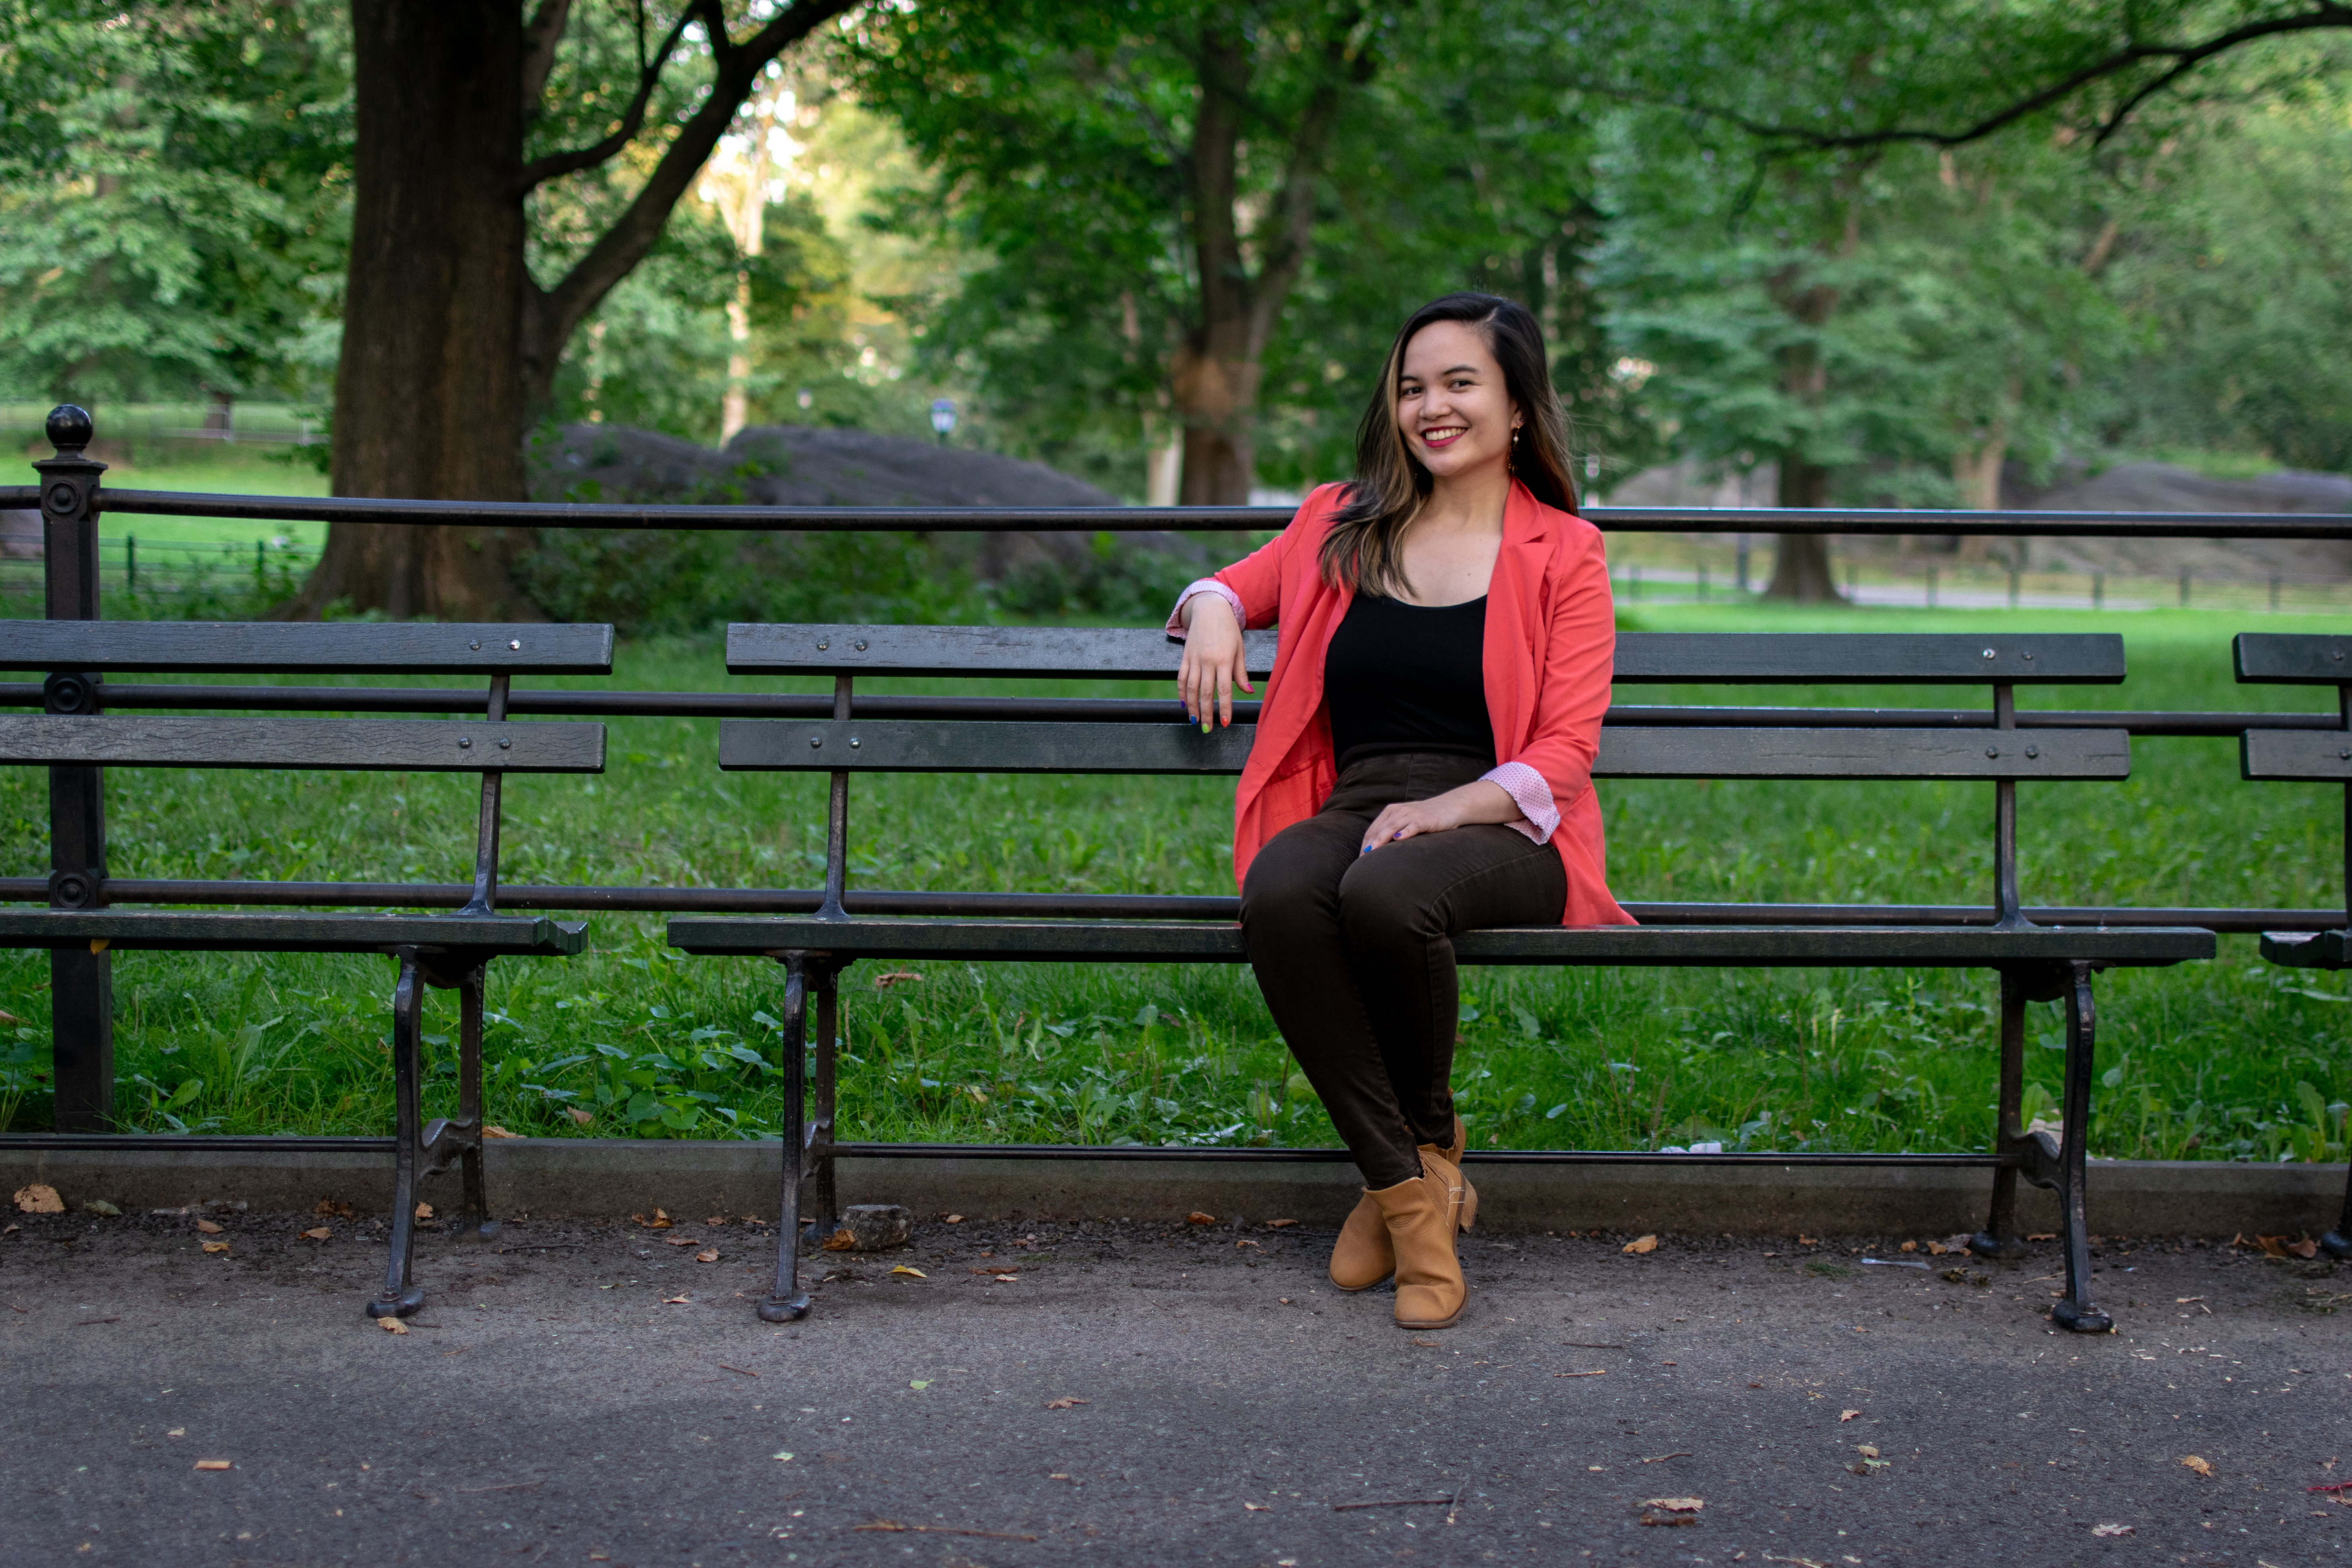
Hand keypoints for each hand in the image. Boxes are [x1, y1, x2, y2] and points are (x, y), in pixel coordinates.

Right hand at [1177, 592, 1251, 728]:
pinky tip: (1183, 704)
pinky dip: (1181, 692)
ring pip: (1190, 688)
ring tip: (1195, 721)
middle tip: (1208, 729)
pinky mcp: (1185, 656)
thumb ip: (1241, 672)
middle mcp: (1207, 660)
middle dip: (1207, 713)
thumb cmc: (1228, 629)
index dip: (1224, 708)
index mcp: (1224, 659)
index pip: (1224, 689)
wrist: (1209, 608)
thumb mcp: (1239, 649)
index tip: (1225, 723)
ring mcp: (1194, 658)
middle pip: (1206, 692)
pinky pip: (1180, 677)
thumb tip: (1249, 692)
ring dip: (1192, 706)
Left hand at [1359, 781, 1518, 853]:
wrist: (1452, 807)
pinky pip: (1413, 825)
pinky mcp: (1425, 819)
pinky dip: (1405, 832)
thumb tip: (1379, 853)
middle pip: (1378, 830)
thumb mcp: (1407, 823)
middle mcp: (1398, 811)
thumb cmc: (1427, 818)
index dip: (1364, 845)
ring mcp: (1412, 814)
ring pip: (1392, 827)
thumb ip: (1393, 834)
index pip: (1372, 830)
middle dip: (1369, 846)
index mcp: (1391, 812)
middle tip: (1361, 863)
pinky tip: (1399, 839)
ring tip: (1371, 852)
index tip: (1359, 861)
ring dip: (1380, 840)